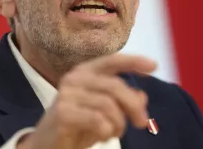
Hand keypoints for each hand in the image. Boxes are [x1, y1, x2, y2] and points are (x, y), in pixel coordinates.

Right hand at [18, 54, 156, 148]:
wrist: (48, 144)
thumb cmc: (78, 124)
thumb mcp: (105, 112)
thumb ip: (122, 101)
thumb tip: (142, 96)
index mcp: (85, 72)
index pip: (112, 60)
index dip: (133, 61)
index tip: (154, 66)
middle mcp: (75, 78)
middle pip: (115, 86)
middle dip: (133, 106)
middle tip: (142, 123)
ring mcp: (67, 94)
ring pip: (108, 104)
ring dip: (118, 123)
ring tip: (114, 133)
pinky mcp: (63, 112)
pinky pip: (97, 120)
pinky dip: (107, 130)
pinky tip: (103, 135)